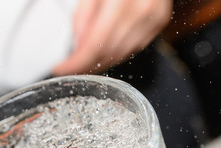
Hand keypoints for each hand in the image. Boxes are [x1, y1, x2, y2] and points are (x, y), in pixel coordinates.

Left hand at [52, 0, 172, 75]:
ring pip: (122, 54)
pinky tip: (104, 49)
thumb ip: (83, 15)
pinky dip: (117, 52)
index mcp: (121, 1)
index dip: (76, 62)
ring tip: (84, 60)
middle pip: (108, 53)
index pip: (95, 45)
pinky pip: (135, 47)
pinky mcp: (159, 21)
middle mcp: (141, 11)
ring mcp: (153, 18)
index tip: (61, 68)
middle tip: (69, 65)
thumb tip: (77, 44)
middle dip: (85, 64)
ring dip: (100, 61)